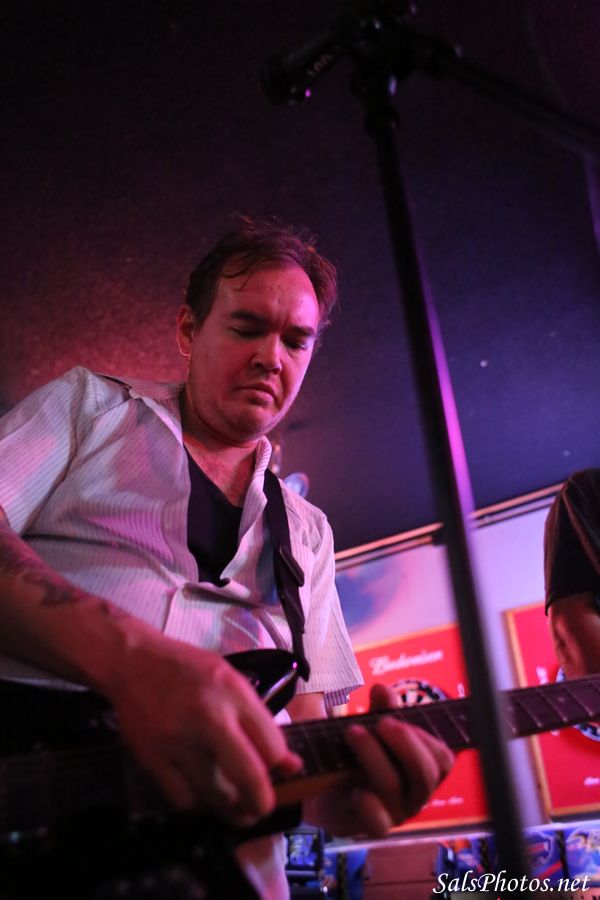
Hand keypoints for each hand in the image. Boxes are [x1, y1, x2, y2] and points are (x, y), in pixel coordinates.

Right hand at [107, 632, 302, 824]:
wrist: (131, 662)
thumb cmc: (187, 668)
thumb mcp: (231, 681)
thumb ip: (260, 722)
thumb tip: (291, 765)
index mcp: (233, 693)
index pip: (272, 746)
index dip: (279, 766)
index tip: (277, 772)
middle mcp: (209, 718)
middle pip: (249, 776)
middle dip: (262, 802)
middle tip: (261, 808)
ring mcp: (179, 741)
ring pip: (215, 795)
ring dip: (231, 809)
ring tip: (237, 810)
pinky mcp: (152, 758)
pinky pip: (182, 798)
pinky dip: (197, 804)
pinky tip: (203, 797)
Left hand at [306, 683, 453, 835]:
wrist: (320, 785)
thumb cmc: (354, 751)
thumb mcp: (368, 724)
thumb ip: (379, 708)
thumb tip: (382, 690)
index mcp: (421, 768)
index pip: (443, 759)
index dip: (424, 738)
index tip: (394, 717)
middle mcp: (414, 793)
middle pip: (426, 774)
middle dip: (405, 744)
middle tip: (380, 722)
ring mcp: (394, 812)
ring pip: (397, 788)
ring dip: (375, 757)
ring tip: (352, 733)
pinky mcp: (369, 825)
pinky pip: (378, 823)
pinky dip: (369, 805)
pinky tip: (356, 790)